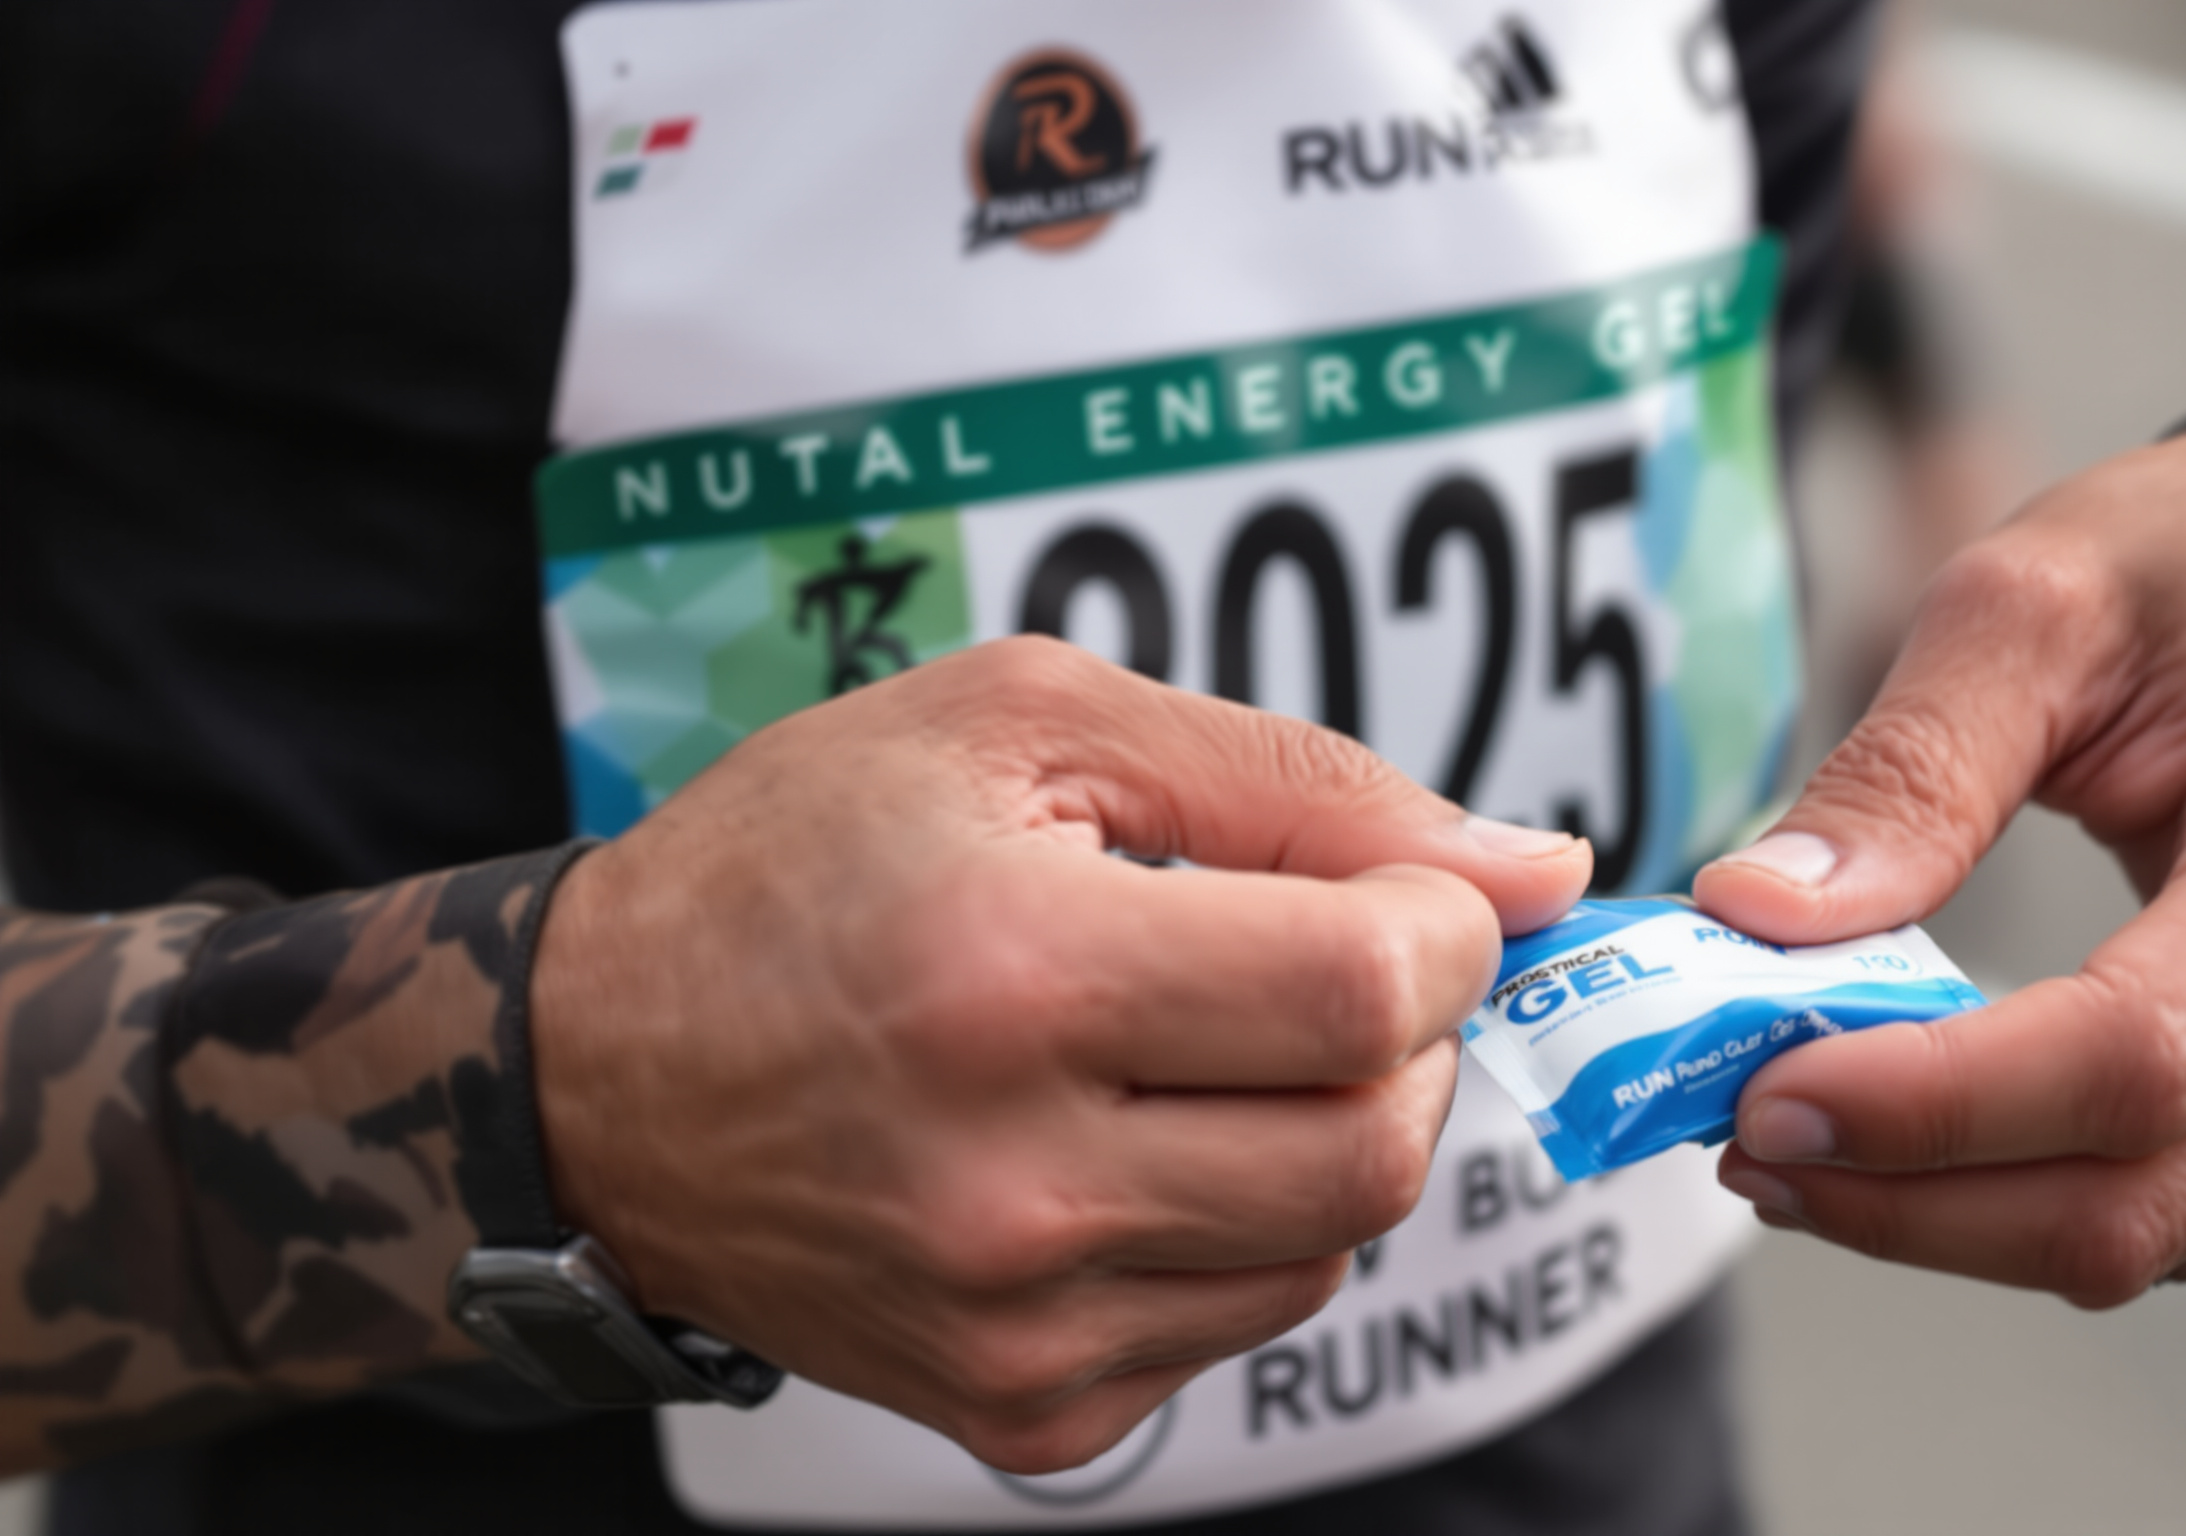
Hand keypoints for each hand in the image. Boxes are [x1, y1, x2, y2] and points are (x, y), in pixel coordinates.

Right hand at [530, 637, 1588, 1468]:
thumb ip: (1301, 780)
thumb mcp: (1027, 725)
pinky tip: (1139, 1146)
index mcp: (1019, 976)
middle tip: (1314, 962)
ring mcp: (1015, 1322)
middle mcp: (1015, 1181)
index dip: (1441, 923)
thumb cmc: (806, 860)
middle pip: (1380, 1141)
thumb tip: (1534, 867)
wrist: (593, 1072)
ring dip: (1330, 1128)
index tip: (1398, 889)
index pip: (1370, 990)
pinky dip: (1245, 1225)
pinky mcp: (1015, 1408)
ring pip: (1333, 1244)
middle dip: (1403, 1033)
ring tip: (1206, 1048)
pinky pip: (1244, 1323)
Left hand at [1693, 428, 2185, 1305]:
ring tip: (1788, 1139)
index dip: (1933, 1105)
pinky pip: (2162, 1219)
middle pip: (2127, 1195)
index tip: (1762, 1095)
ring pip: (2137, 1237)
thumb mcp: (2032, 604)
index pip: (2127, 1056)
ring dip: (1940, 1215)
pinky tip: (1901, 1137)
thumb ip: (1903, 772)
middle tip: (1735, 1135)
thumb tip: (1755, 916)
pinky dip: (2009, 1200)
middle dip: (1904, 1192)